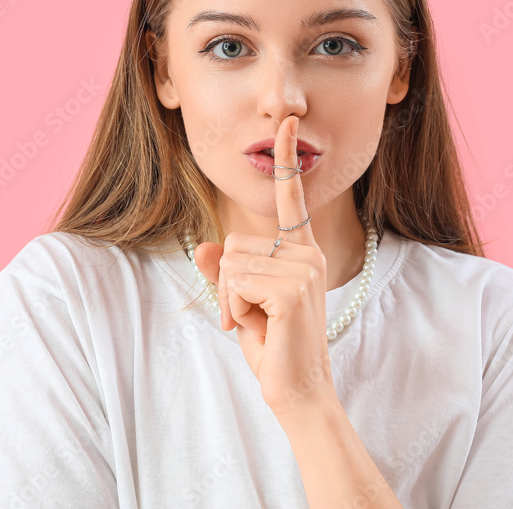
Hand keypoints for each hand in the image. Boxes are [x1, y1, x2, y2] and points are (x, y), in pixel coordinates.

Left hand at [193, 116, 337, 420]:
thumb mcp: (242, 304)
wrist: (297, 390)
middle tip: (251, 315)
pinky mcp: (291, 288)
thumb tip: (205, 245)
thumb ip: (226, 272)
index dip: (288, 160)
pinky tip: (262, 328)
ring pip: (231, 263)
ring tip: (258, 323)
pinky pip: (234, 281)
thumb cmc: (275, 347)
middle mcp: (307, 254)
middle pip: (235, 242)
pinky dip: (235, 309)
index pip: (291, 199)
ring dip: (230, 299)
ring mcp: (303, 269)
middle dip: (228, 283)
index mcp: (302, 252)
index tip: (289, 122)